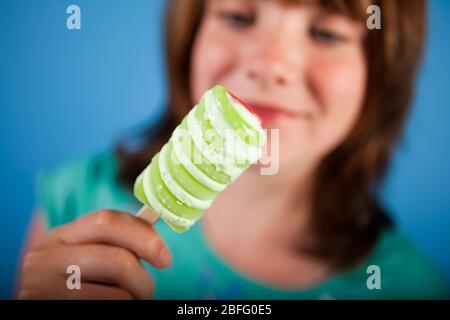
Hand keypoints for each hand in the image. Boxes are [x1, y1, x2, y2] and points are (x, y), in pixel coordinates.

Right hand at [18, 209, 170, 299]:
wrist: (37, 307)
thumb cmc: (73, 284)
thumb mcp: (84, 257)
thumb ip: (111, 244)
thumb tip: (157, 247)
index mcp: (60, 236)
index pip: (107, 220)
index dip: (144, 235)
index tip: (165, 257)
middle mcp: (46, 258)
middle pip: (119, 260)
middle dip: (143, 277)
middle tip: (148, 290)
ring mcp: (44, 288)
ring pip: (119, 293)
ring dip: (134, 299)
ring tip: (129, 300)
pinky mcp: (48, 305)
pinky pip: (109, 306)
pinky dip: (124, 307)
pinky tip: (113, 306)